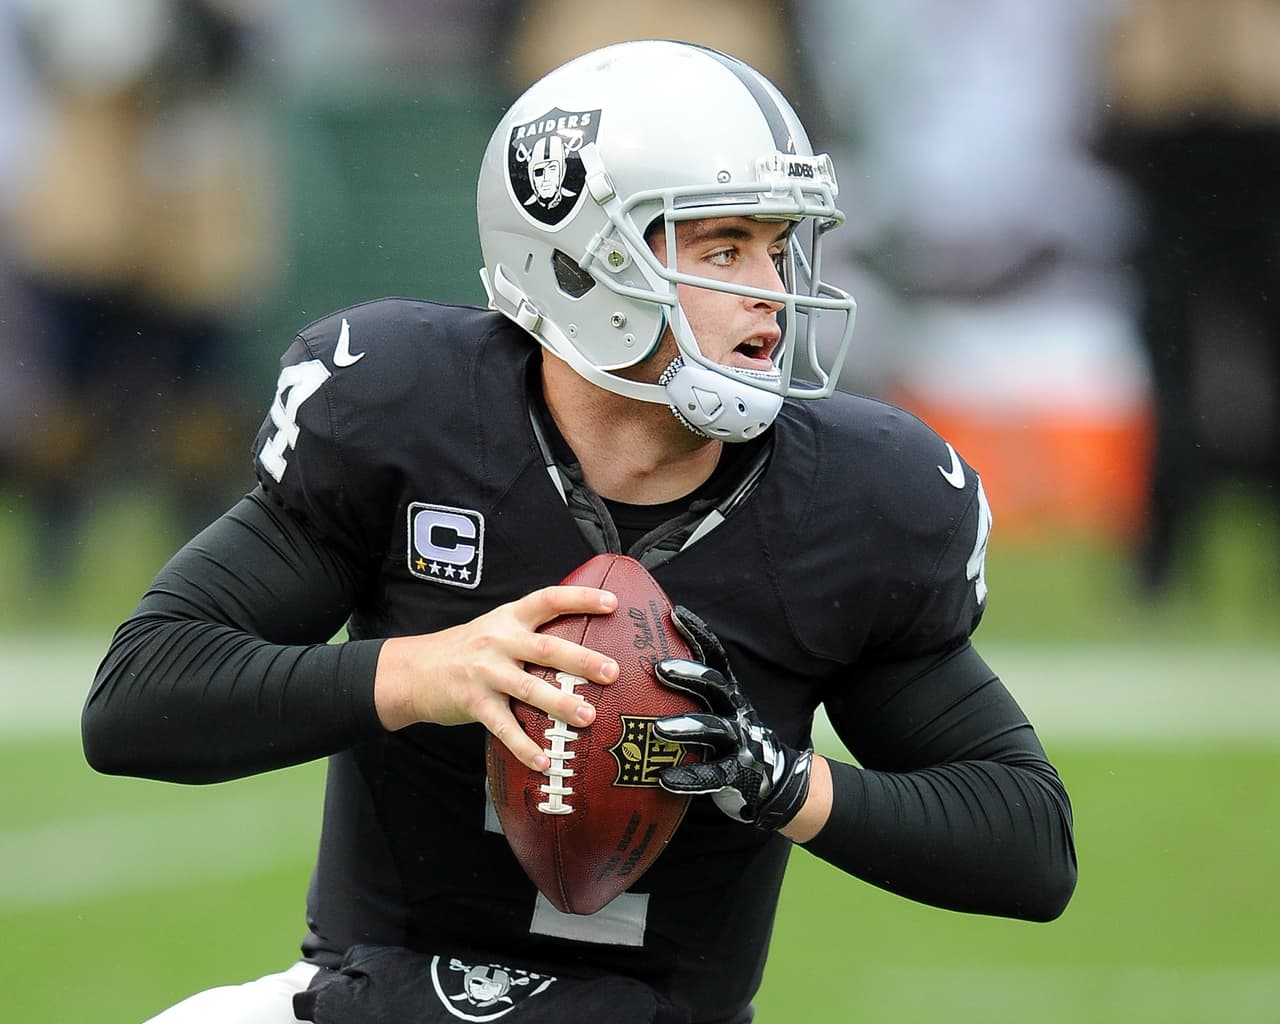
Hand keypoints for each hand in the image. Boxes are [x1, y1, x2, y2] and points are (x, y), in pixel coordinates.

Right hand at [374, 586, 618, 770]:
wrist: (413, 670)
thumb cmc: (466, 650)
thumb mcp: (496, 628)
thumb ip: (531, 632)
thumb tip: (581, 643)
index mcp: (509, 618)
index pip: (548, 600)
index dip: (580, 598)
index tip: (611, 602)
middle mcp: (498, 641)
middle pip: (546, 647)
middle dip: (581, 660)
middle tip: (611, 671)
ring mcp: (485, 673)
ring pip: (528, 687)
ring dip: (560, 703)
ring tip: (588, 717)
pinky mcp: (474, 703)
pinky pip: (503, 727)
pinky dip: (524, 746)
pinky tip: (544, 761)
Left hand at [652, 605, 812, 831]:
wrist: (774, 782)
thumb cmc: (731, 739)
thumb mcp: (718, 709)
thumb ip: (692, 691)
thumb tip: (646, 662)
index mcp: (729, 693)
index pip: (715, 657)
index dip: (698, 634)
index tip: (675, 613)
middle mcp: (735, 711)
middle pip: (715, 686)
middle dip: (689, 675)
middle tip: (659, 667)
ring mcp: (739, 742)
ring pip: (714, 729)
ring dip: (686, 727)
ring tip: (658, 729)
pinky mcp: (736, 774)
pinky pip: (712, 775)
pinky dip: (688, 777)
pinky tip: (664, 778)